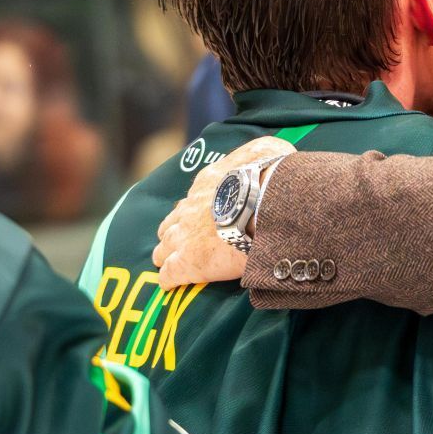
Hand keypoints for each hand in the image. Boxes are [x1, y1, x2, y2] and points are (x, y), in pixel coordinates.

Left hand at [152, 136, 294, 286]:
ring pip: (163, 249)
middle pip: (170, 224)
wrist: (264, 204)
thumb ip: (261, 153)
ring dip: (168, 254)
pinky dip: (170, 278)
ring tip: (175, 263)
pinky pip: (168, 274)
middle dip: (176, 233)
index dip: (195, 211)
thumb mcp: (267, 150)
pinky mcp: (187, 263)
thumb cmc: (269, 177)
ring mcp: (184, 237)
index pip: (191, 199)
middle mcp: (189, 209)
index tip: (204, 219)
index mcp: (206, 183)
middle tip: (186, 243)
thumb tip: (269, 155)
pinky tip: (172, 283)